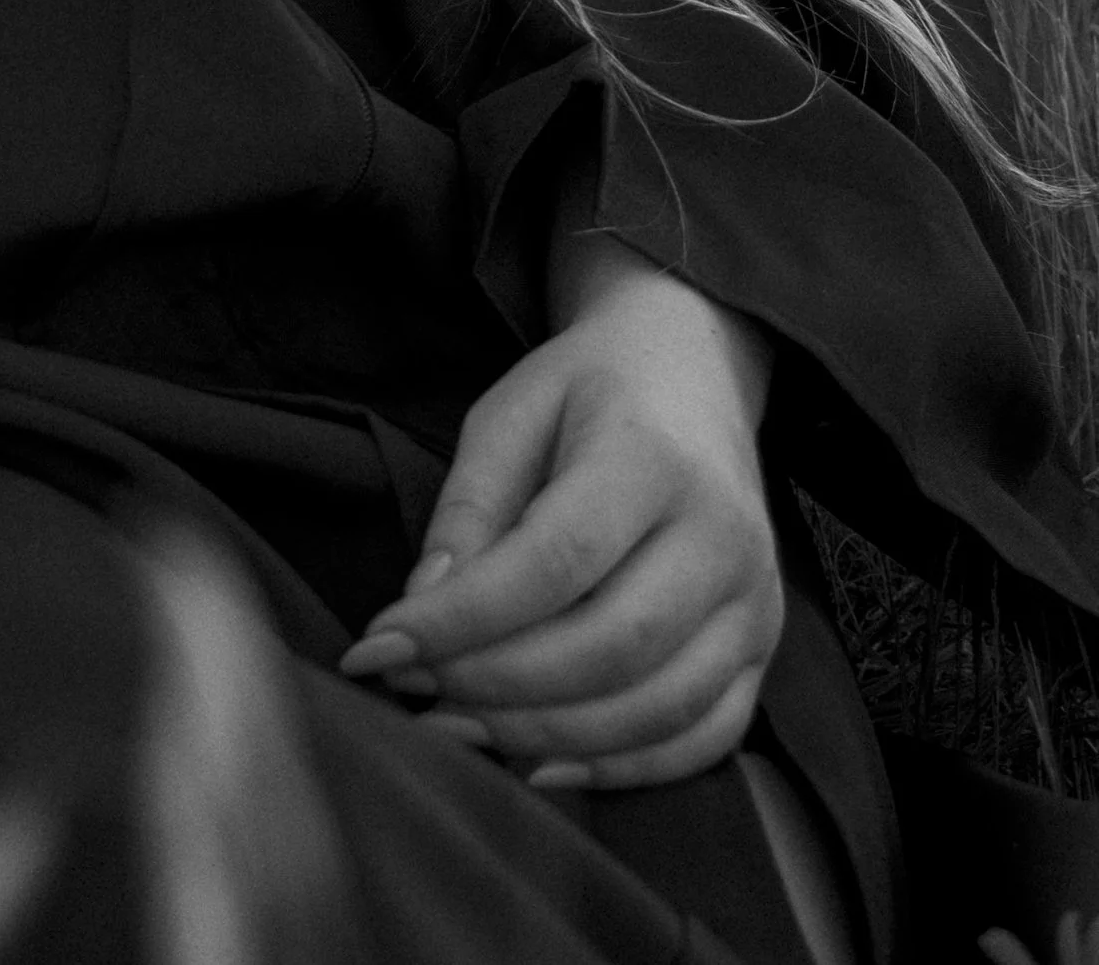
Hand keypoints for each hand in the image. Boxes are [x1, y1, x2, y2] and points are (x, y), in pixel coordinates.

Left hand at [339, 238, 783, 792]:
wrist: (693, 372)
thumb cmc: (587, 392)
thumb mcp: (510, 413)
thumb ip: (468, 508)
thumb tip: (422, 609)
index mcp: (653, 457)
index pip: (555, 561)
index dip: (463, 619)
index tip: (379, 646)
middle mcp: (722, 535)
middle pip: (610, 646)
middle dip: (498, 687)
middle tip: (414, 694)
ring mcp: (754, 600)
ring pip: (657, 708)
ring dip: (546, 737)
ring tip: (456, 729)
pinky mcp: (761, 648)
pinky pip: (702, 738)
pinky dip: (620, 768)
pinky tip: (540, 765)